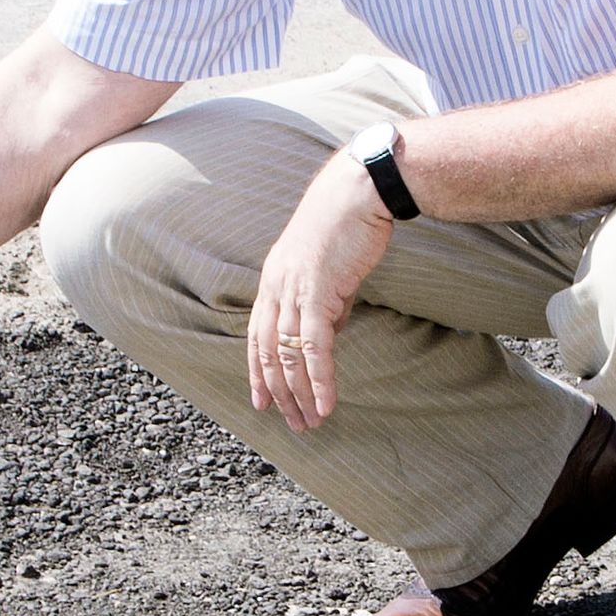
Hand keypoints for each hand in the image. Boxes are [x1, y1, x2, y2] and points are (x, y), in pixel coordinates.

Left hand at [245, 154, 394, 431]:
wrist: (358, 191)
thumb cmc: (347, 224)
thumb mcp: (328, 270)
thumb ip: (324, 303)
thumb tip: (328, 332)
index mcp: (274, 281)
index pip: (257, 336)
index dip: (257, 372)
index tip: (263, 403)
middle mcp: (276, 288)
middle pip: (269, 353)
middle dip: (279, 393)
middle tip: (293, 424)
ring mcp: (293, 290)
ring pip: (289, 355)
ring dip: (299, 394)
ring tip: (311, 421)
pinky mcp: (318, 291)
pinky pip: (315, 345)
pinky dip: (319, 378)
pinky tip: (325, 402)